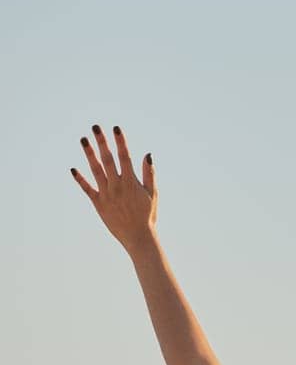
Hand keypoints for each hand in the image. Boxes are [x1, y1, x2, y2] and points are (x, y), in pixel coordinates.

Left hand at [70, 124, 157, 252]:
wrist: (138, 236)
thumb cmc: (147, 215)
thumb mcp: (153, 194)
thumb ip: (149, 174)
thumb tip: (147, 155)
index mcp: (131, 182)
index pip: (124, 157)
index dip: (120, 142)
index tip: (116, 128)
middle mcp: (117, 186)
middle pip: (107, 159)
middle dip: (102, 142)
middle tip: (95, 127)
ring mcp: (106, 194)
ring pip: (95, 170)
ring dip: (89, 154)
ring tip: (83, 139)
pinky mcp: (98, 203)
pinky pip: (87, 189)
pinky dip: (80, 179)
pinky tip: (73, 169)